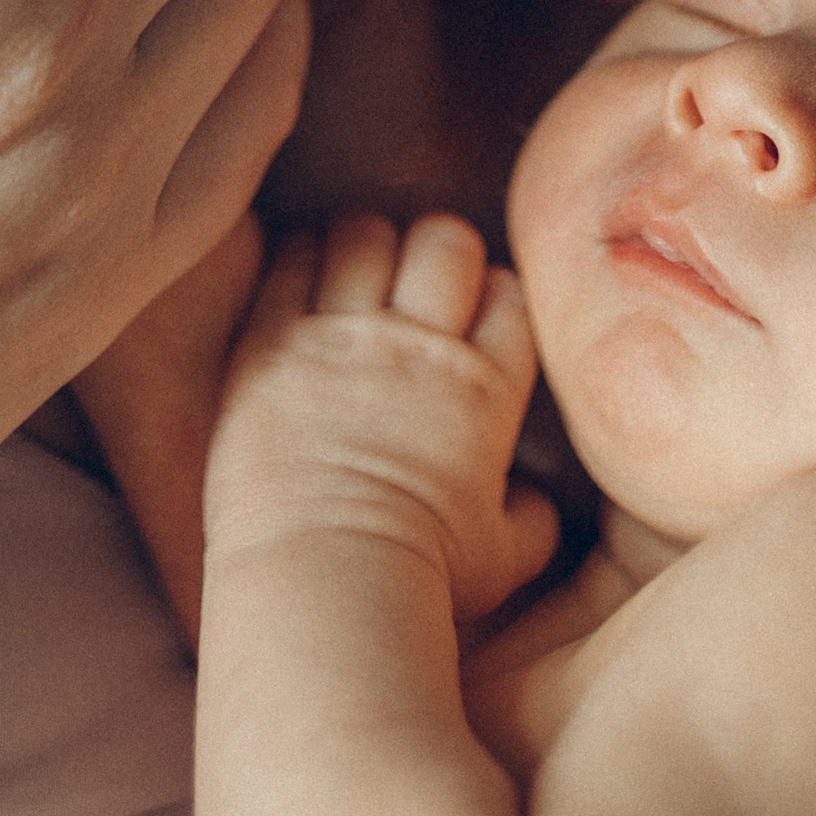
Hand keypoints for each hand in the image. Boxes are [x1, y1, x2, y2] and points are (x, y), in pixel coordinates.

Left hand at [206, 214, 558, 624]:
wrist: (323, 581)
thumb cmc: (419, 580)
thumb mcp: (504, 560)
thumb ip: (534, 521)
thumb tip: (541, 502)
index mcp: (484, 393)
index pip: (509, 295)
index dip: (496, 291)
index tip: (477, 311)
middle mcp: (419, 349)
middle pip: (445, 243)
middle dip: (438, 249)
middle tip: (418, 279)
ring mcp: (343, 338)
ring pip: (365, 235)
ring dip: (367, 242)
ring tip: (358, 266)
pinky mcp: (273, 343)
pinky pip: (293, 261)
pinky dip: (302, 255)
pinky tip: (303, 274)